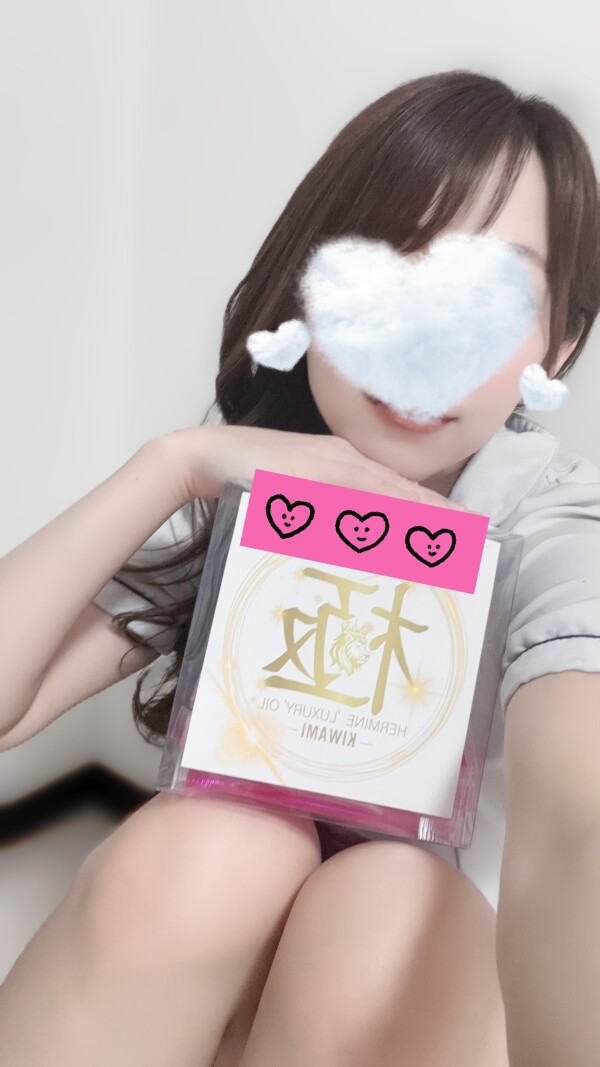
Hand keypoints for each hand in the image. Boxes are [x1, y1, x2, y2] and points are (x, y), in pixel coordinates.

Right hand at [164, 424, 469, 512]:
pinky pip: (360, 498)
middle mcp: (344, 459)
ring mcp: (331, 463)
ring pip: (389, 493)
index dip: (429, 511)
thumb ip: (319, 512)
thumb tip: (345, 542)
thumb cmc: (243, 479)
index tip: (460, 531)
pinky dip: (386, 515)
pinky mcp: (315, 472)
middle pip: (402, 491)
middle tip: (473, 540)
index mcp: (342, 463)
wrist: (202, 457)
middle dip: (438, 517)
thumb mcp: (290, 497)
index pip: (395, 490)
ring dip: (422, 517)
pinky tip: (406, 533)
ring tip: (455, 539)